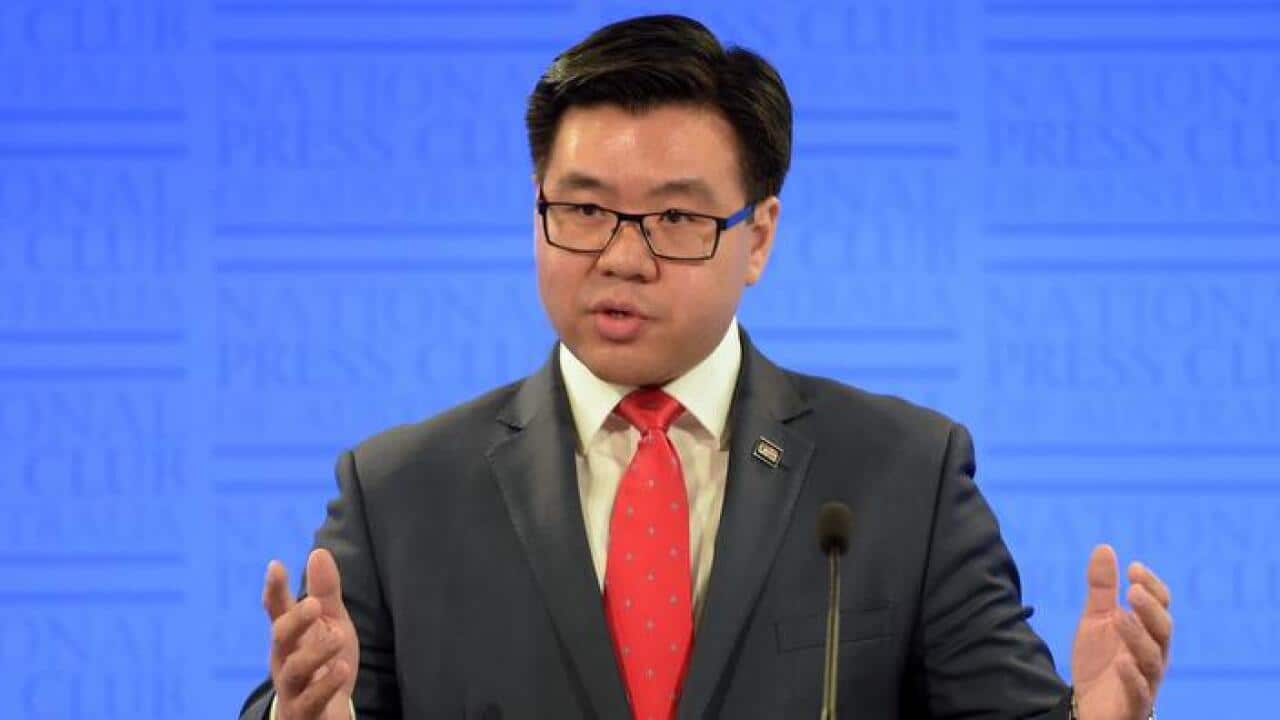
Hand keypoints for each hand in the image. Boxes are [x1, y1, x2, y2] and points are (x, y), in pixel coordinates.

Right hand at [263, 549, 359, 719]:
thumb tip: (318, 551)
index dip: (274, 589)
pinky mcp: (304, 711)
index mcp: (291, 635)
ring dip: (315, 652)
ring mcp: (292, 687)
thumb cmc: (325, 663)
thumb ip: (325, 592)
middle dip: (295, 619)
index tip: (276, 565)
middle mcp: (285, 658)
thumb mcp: (331, 623)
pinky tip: (340, 669)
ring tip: (339, 636)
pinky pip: (310, 700)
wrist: (326, 714)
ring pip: (294, 670)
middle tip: (315, 604)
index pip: (277, 609)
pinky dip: (325, 685)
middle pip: (280, 637)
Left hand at [1070, 545, 1171, 719]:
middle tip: (1133, 590)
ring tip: (1120, 616)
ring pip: (1152, 658)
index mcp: (1147, 632)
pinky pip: (1140, 691)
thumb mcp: (1096, 619)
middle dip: (1150, 609)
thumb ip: (1103, 588)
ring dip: (1137, 636)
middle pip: (1163, 630)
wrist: (1088, 704)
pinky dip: (1133, 676)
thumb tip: (1105, 547)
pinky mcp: (1134, 703)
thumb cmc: (1100, 660)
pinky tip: (1121, 661)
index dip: (1151, 587)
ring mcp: (1146, 680)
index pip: (1160, 607)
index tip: (1134, 568)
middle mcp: (1153, 655)